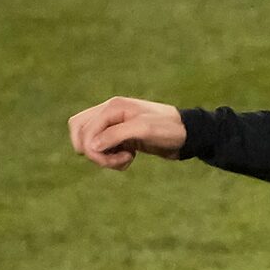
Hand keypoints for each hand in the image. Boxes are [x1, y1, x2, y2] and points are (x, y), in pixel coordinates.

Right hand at [69, 96, 186, 168]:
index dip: (91, 148)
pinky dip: (112, 158)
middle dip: (93, 152)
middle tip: (115, 162)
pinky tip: (129, 158)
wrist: (188, 135)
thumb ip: (116, 135)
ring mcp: (114, 126)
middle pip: (81, 132)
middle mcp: (109, 114)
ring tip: (126, 160)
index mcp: (112, 107)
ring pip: (90, 142)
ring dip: (104, 157)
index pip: (83, 127)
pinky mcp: (121, 138)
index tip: (112, 159)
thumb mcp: (144, 130)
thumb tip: (91, 146)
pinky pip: (104, 149)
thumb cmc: (169, 129)